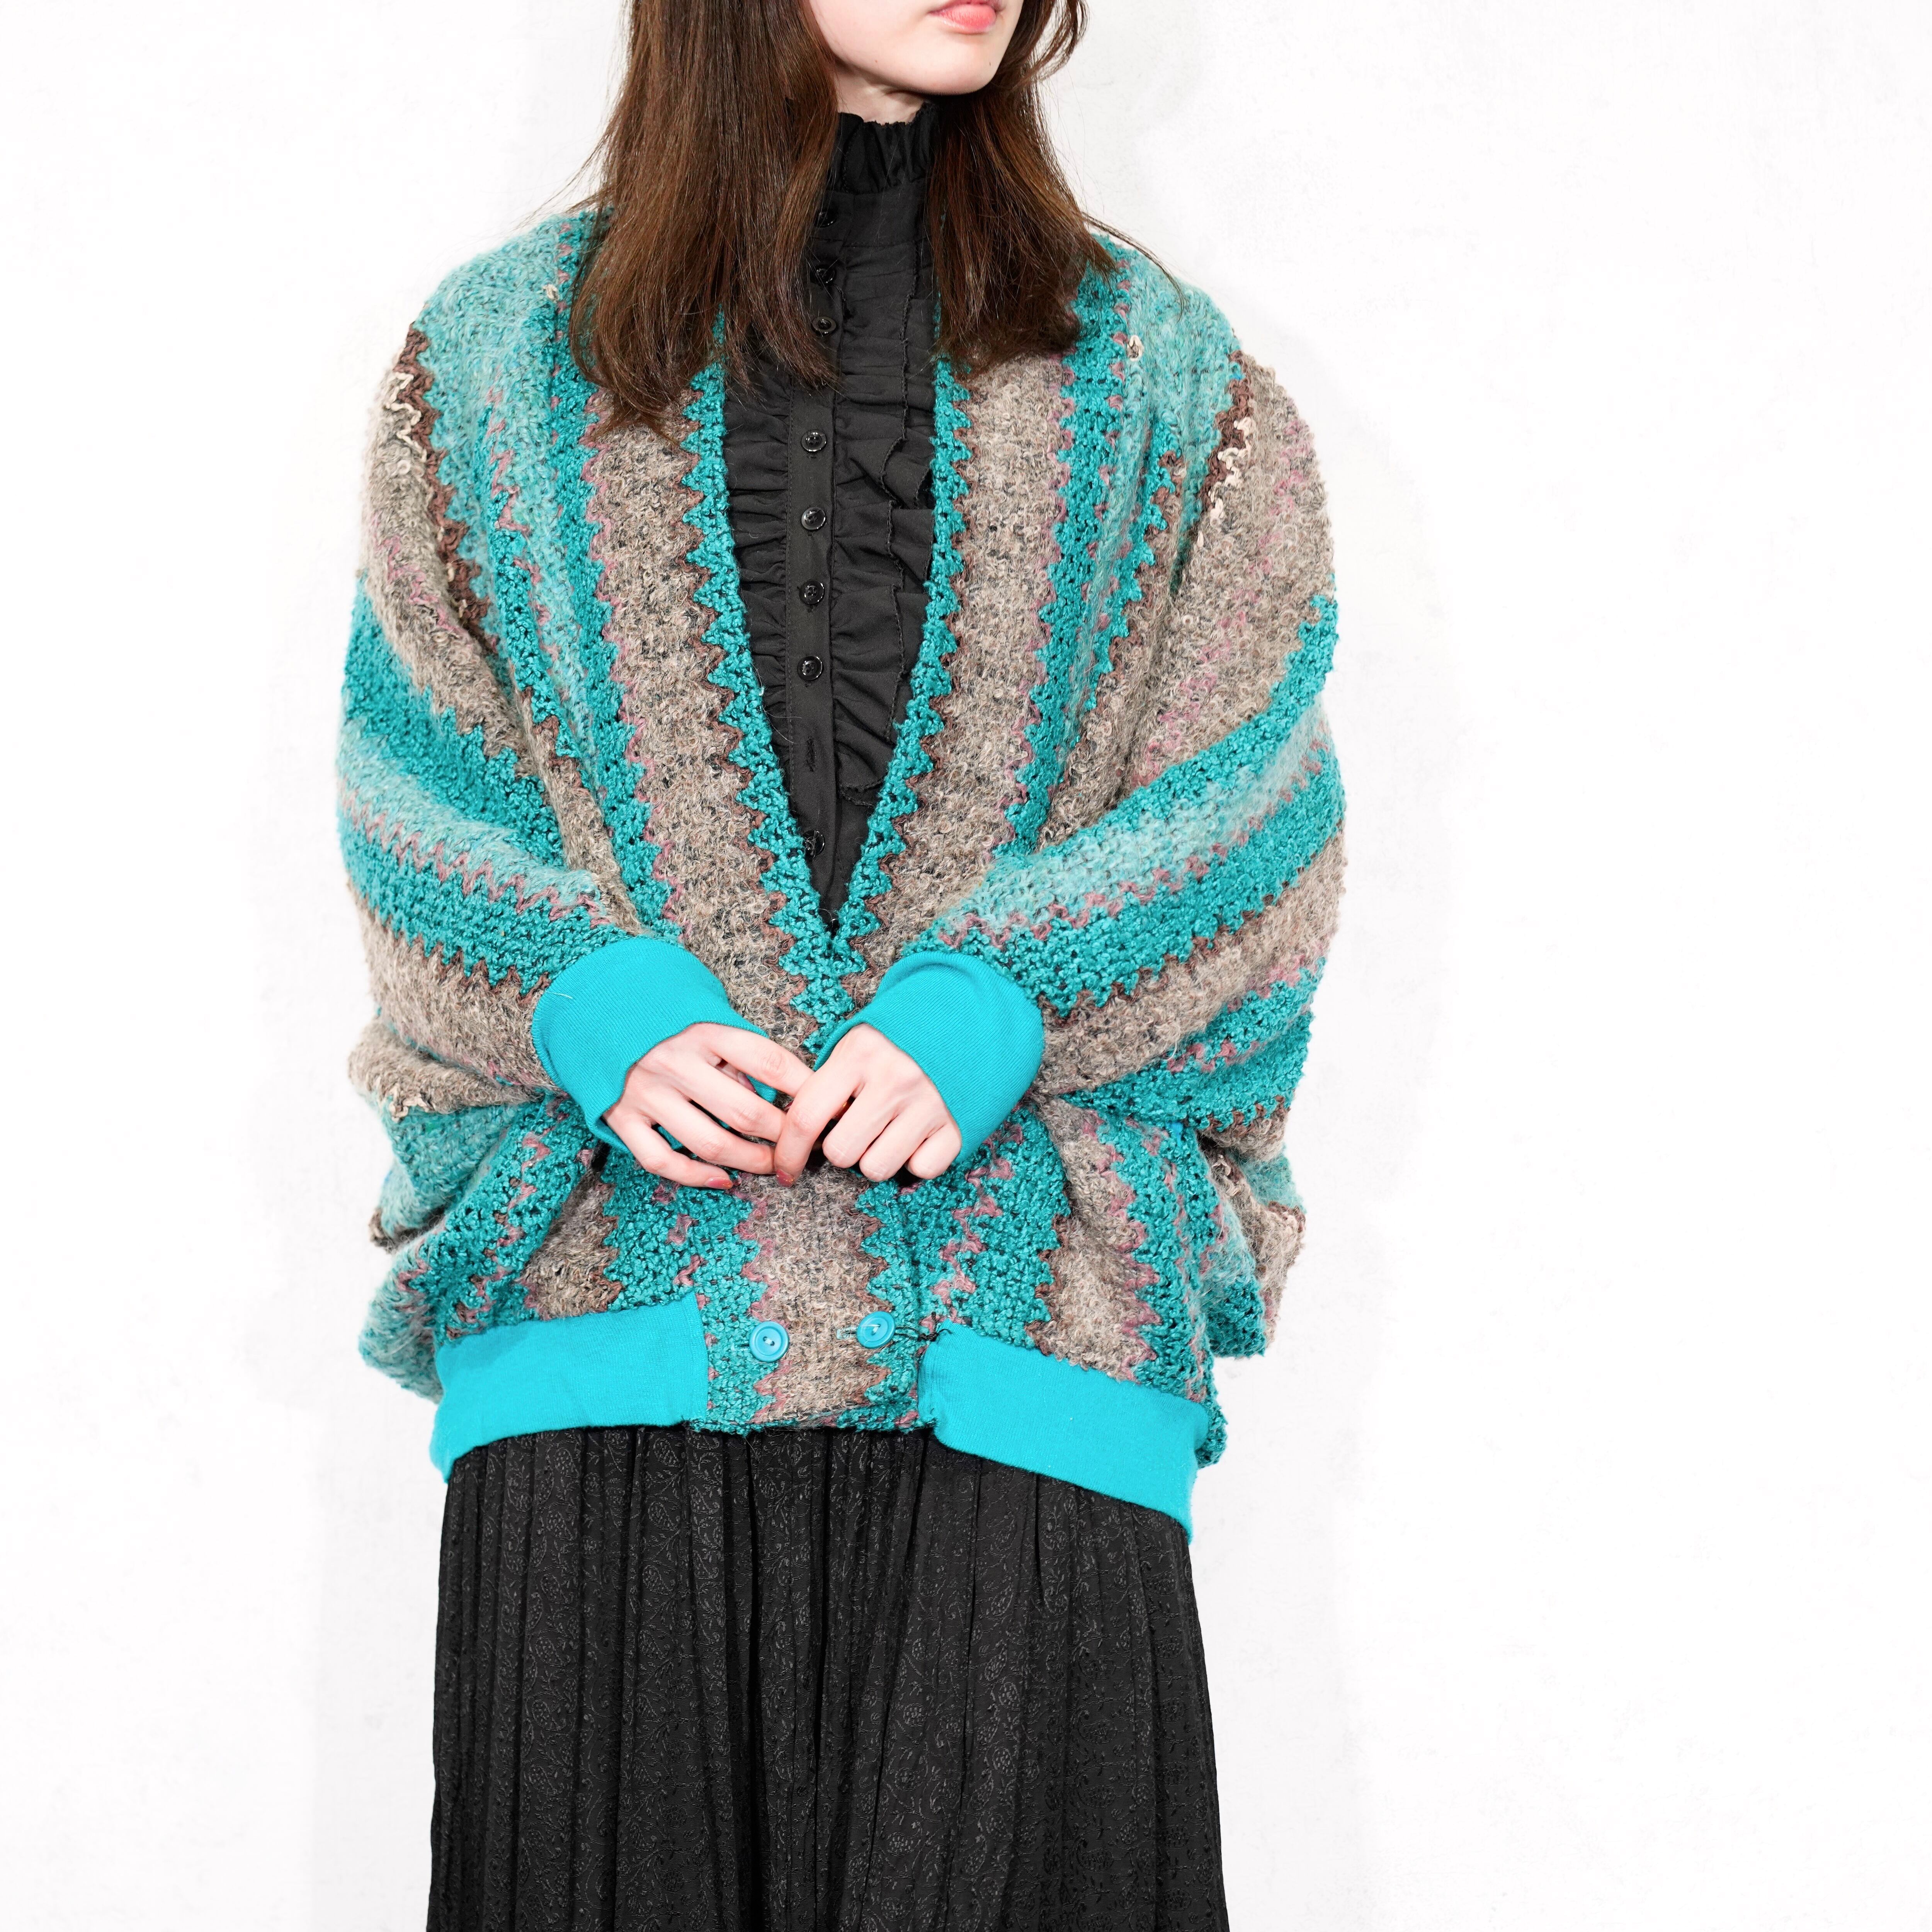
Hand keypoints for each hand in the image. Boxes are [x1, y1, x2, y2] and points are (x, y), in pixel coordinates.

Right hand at [604, 1024, 812, 1189]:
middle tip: (803, 1146)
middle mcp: (675, 1062)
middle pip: (745, 1110)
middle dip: (784, 1136)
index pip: (768, 1062)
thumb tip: (786, 1092)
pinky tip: (724, 1179)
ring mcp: (646, 1093)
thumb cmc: (668, 1019)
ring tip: (773, 1166)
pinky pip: (663, 1161)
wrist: (597, 1014)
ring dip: (750, 1161)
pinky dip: (696, 1176)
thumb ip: (740, 1050)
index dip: (805, 1089)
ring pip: (710, 1142)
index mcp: (703, 1030)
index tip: (828, 1107)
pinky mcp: (622, 1118)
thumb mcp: (707, 1017)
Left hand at [772, 1025, 960, 1184]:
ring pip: (877, 1168)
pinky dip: (916, 1160)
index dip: (788, 1151)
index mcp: (860, 1055)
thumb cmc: (899, 1039)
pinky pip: (921, 1170)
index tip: (784, 1169)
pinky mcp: (958, 1126)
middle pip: (841, 1152)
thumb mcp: (858, 1043)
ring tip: (887, 1131)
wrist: (964, 1021)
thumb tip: (797, 1132)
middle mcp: (894, 1080)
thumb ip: (828, 1081)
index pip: (807, 1116)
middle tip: (855, 1129)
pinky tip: (918, 1135)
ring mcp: (929, 1104)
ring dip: (876, 1158)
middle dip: (841, 1149)